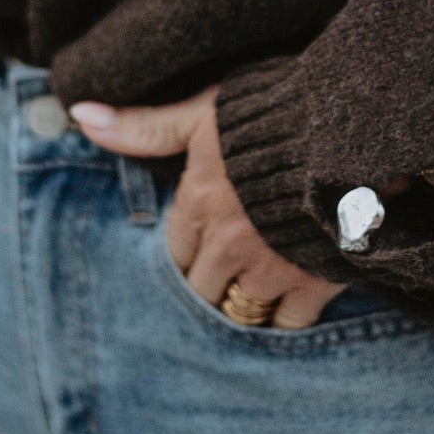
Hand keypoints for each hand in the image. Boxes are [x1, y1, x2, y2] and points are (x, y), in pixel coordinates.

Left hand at [70, 89, 343, 329]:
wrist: (353, 128)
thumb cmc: (275, 112)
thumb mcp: (204, 111)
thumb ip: (145, 126)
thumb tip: (80, 114)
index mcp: (197, 204)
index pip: (177, 252)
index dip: (193, 249)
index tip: (210, 243)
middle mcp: (226, 244)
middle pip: (203, 288)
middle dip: (216, 281)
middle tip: (236, 269)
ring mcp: (269, 267)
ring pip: (241, 307)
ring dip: (248, 299)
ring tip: (263, 284)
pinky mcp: (312, 281)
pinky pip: (286, 323)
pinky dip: (287, 315)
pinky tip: (295, 297)